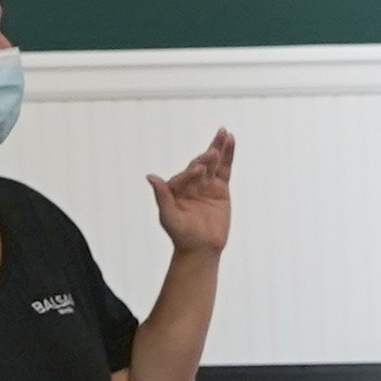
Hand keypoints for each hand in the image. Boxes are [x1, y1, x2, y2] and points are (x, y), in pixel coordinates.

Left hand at [149, 130, 235, 254]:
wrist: (201, 249)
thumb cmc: (182, 236)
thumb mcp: (169, 217)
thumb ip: (162, 196)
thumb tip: (150, 176)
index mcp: (175, 188)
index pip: (185, 175)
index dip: (192, 172)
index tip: (200, 171)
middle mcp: (190, 183)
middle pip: (199, 164)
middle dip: (206, 157)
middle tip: (212, 153)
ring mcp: (206, 184)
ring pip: (213, 163)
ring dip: (217, 147)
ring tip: (223, 131)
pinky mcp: (220, 188)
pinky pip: (224, 169)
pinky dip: (228, 155)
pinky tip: (230, 140)